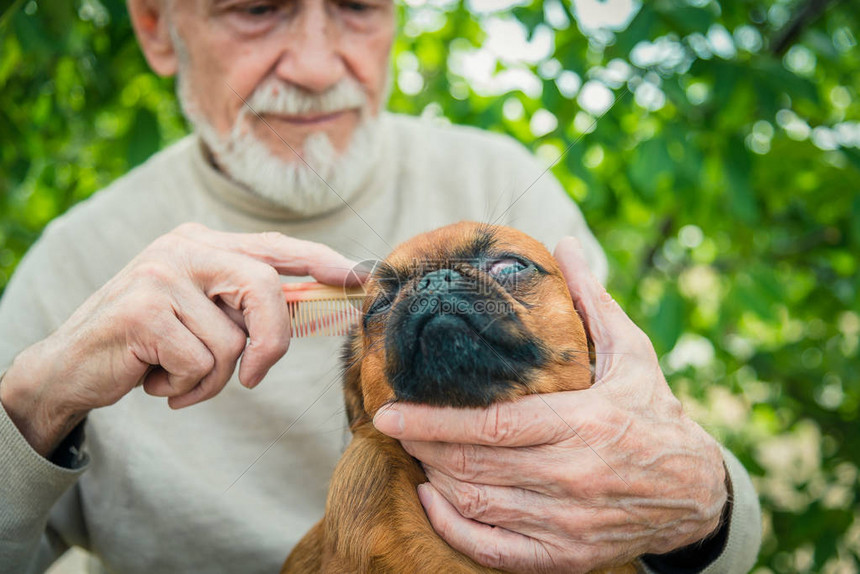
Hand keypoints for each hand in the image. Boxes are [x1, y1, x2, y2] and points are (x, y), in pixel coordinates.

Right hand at [0, 223, 358, 456]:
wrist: (68, 368)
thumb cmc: (146, 346)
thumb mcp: (198, 315)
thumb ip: (242, 306)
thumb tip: (308, 308)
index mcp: (201, 242)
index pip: (273, 246)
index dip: (320, 260)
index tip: (358, 276)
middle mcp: (183, 248)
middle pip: (264, 289)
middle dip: (270, 343)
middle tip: (253, 377)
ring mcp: (161, 274)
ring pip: (232, 341)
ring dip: (210, 379)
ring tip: (175, 375)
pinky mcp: (144, 310)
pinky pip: (201, 363)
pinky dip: (186, 388)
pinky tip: (154, 380)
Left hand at [372, 236, 727, 572]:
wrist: (696, 492)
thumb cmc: (654, 412)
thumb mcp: (631, 353)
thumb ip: (592, 301)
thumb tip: (568, 245)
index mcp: (584, 423)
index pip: (492, 426)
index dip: (434, 422)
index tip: (389, 413)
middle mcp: (573, 477)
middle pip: (475, 466)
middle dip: (424, 447)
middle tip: (396, 428)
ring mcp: (569, 522)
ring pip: (478, 505)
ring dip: (435, 479)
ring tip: (416, 454)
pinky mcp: (567, 555)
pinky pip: (495, 550)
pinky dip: (454, 528)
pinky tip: (433, 499)